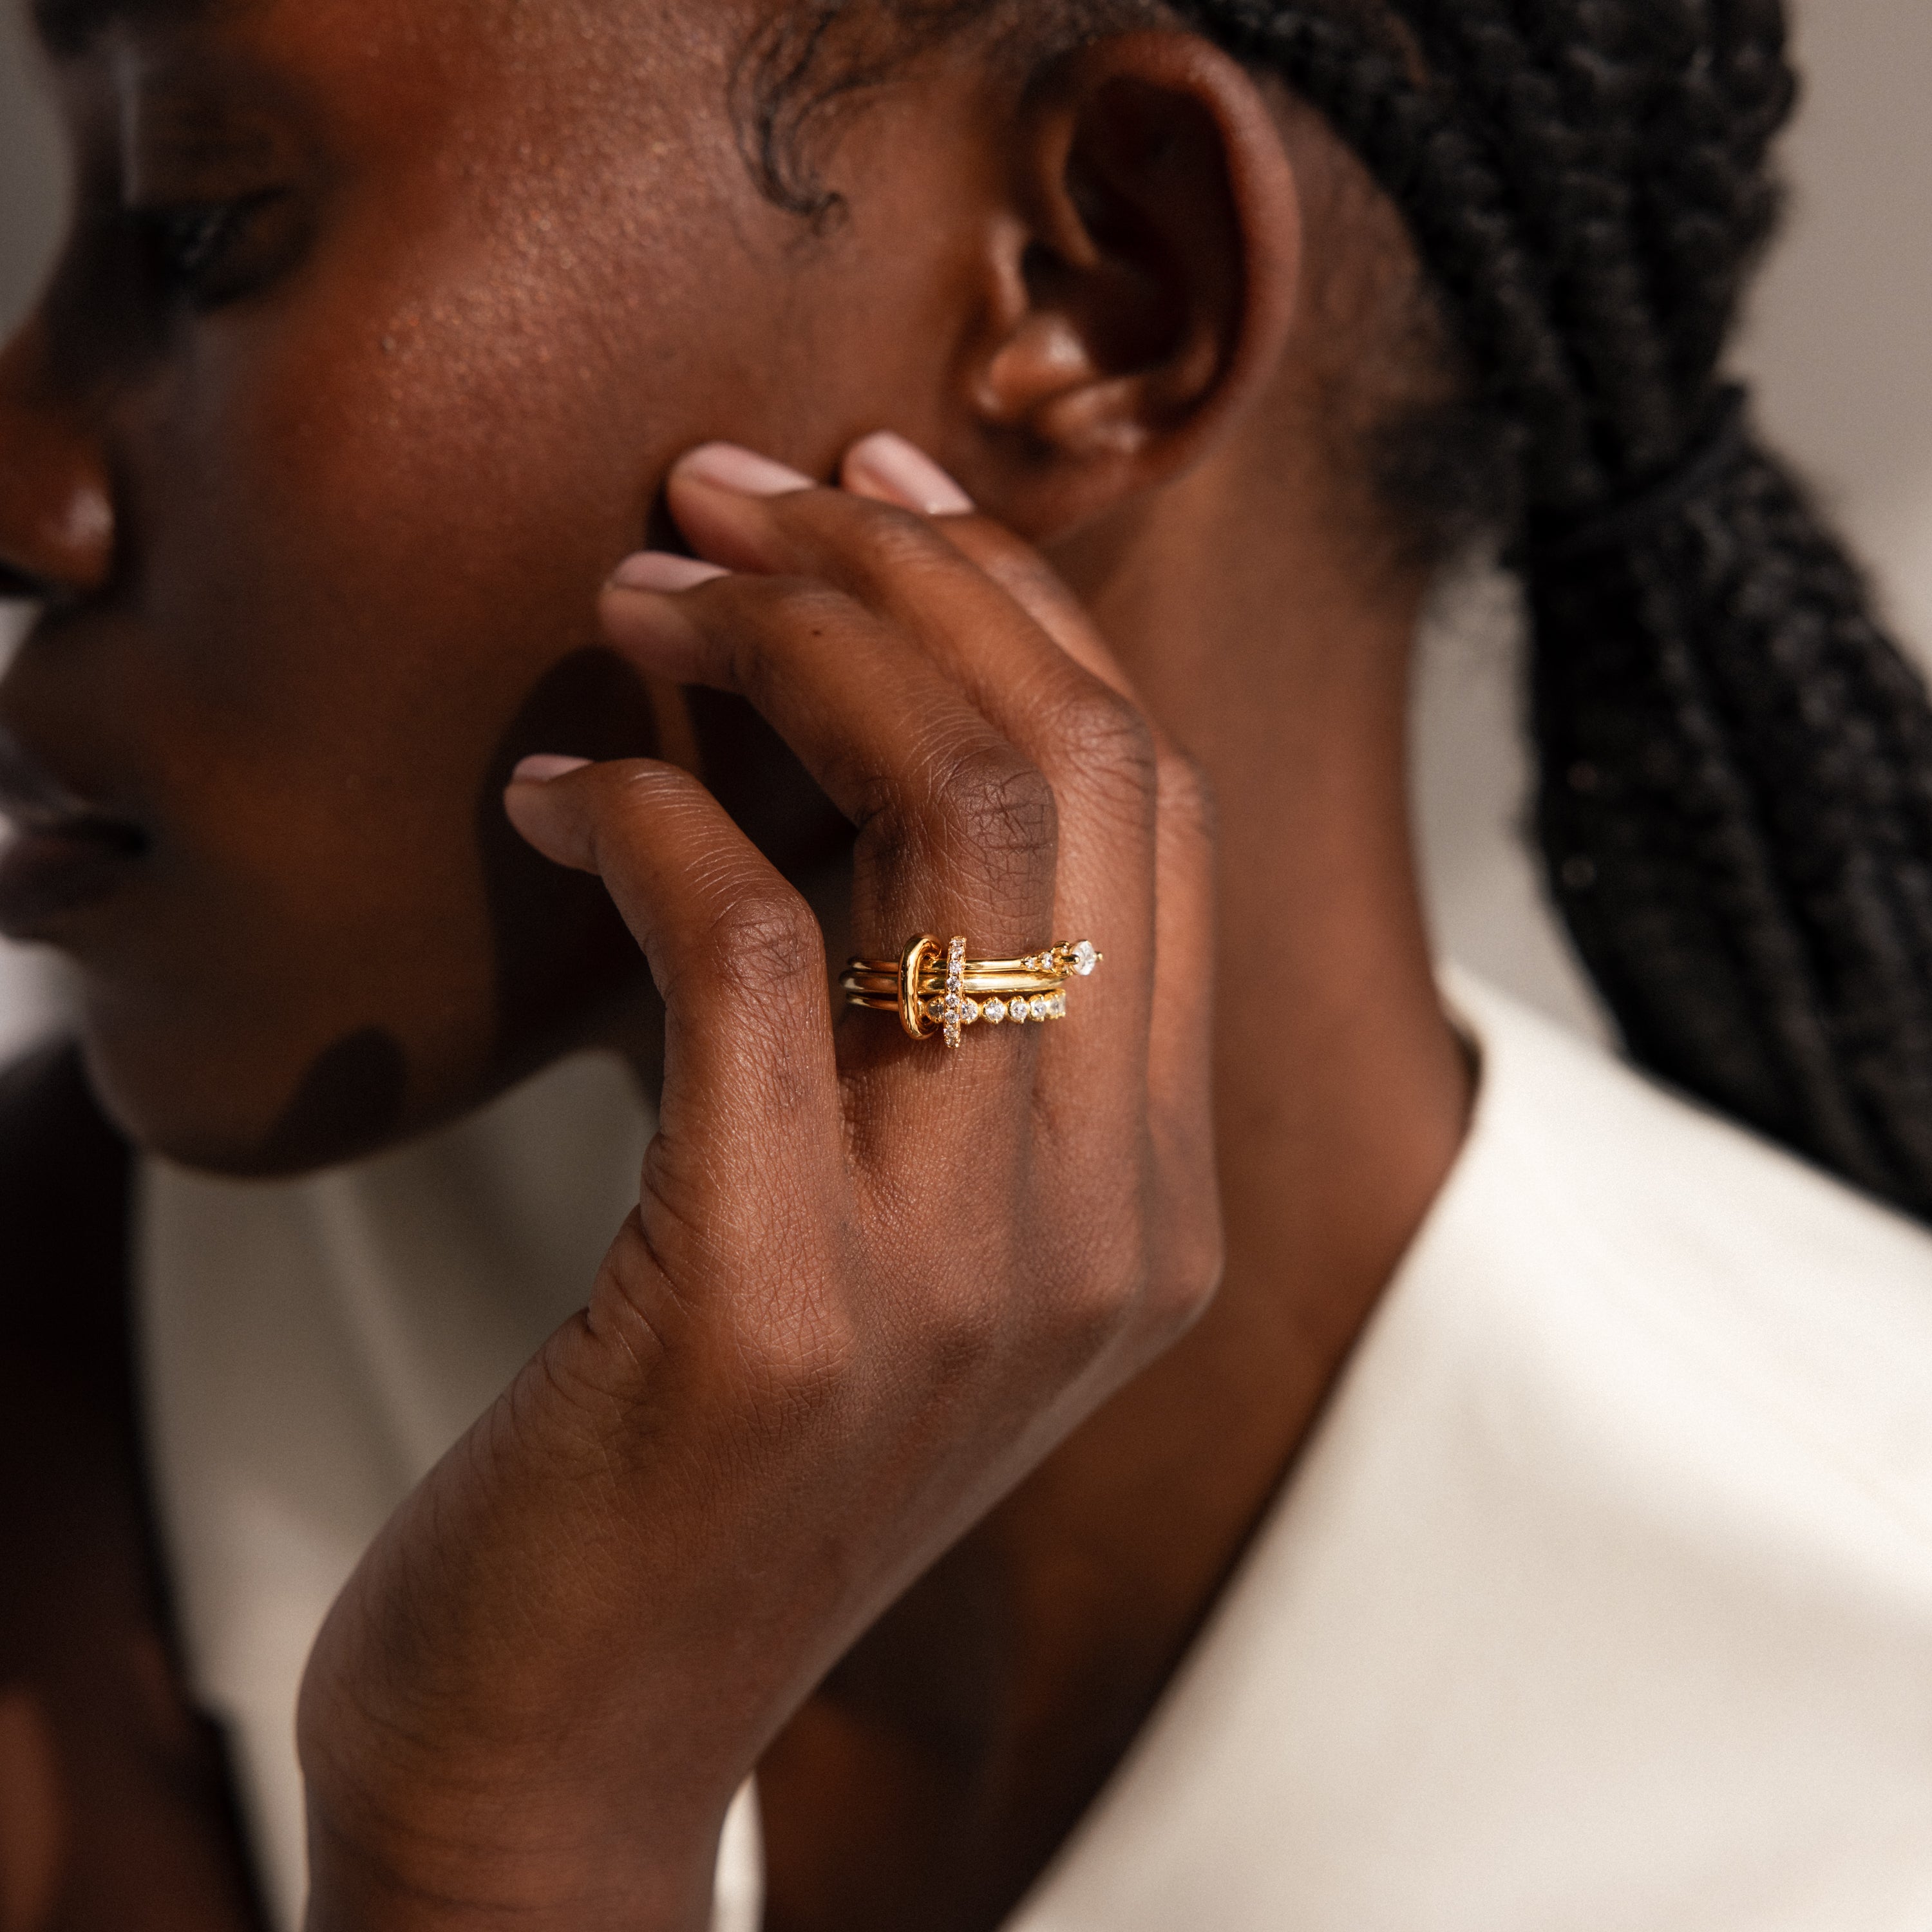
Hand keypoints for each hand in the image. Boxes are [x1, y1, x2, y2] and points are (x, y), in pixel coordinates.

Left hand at [297, 435, 1221, 1928]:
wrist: (576, 1734)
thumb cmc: (701, 1456)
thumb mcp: (874, 1218)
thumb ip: (914, 1011)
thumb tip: (838, 717)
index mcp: (1156, 1195)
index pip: (1158, 809)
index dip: (1024, 610)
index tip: (877, 493)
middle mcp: (1111, 1224)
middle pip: (1082, 774)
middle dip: (901, 579)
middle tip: (726, 496)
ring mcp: (967, 1272)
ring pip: (959, 824)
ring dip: (783, 651)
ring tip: (641, 588)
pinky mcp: (779, 1305)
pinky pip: (750, 950)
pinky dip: (652, 819)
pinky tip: (564, 791)